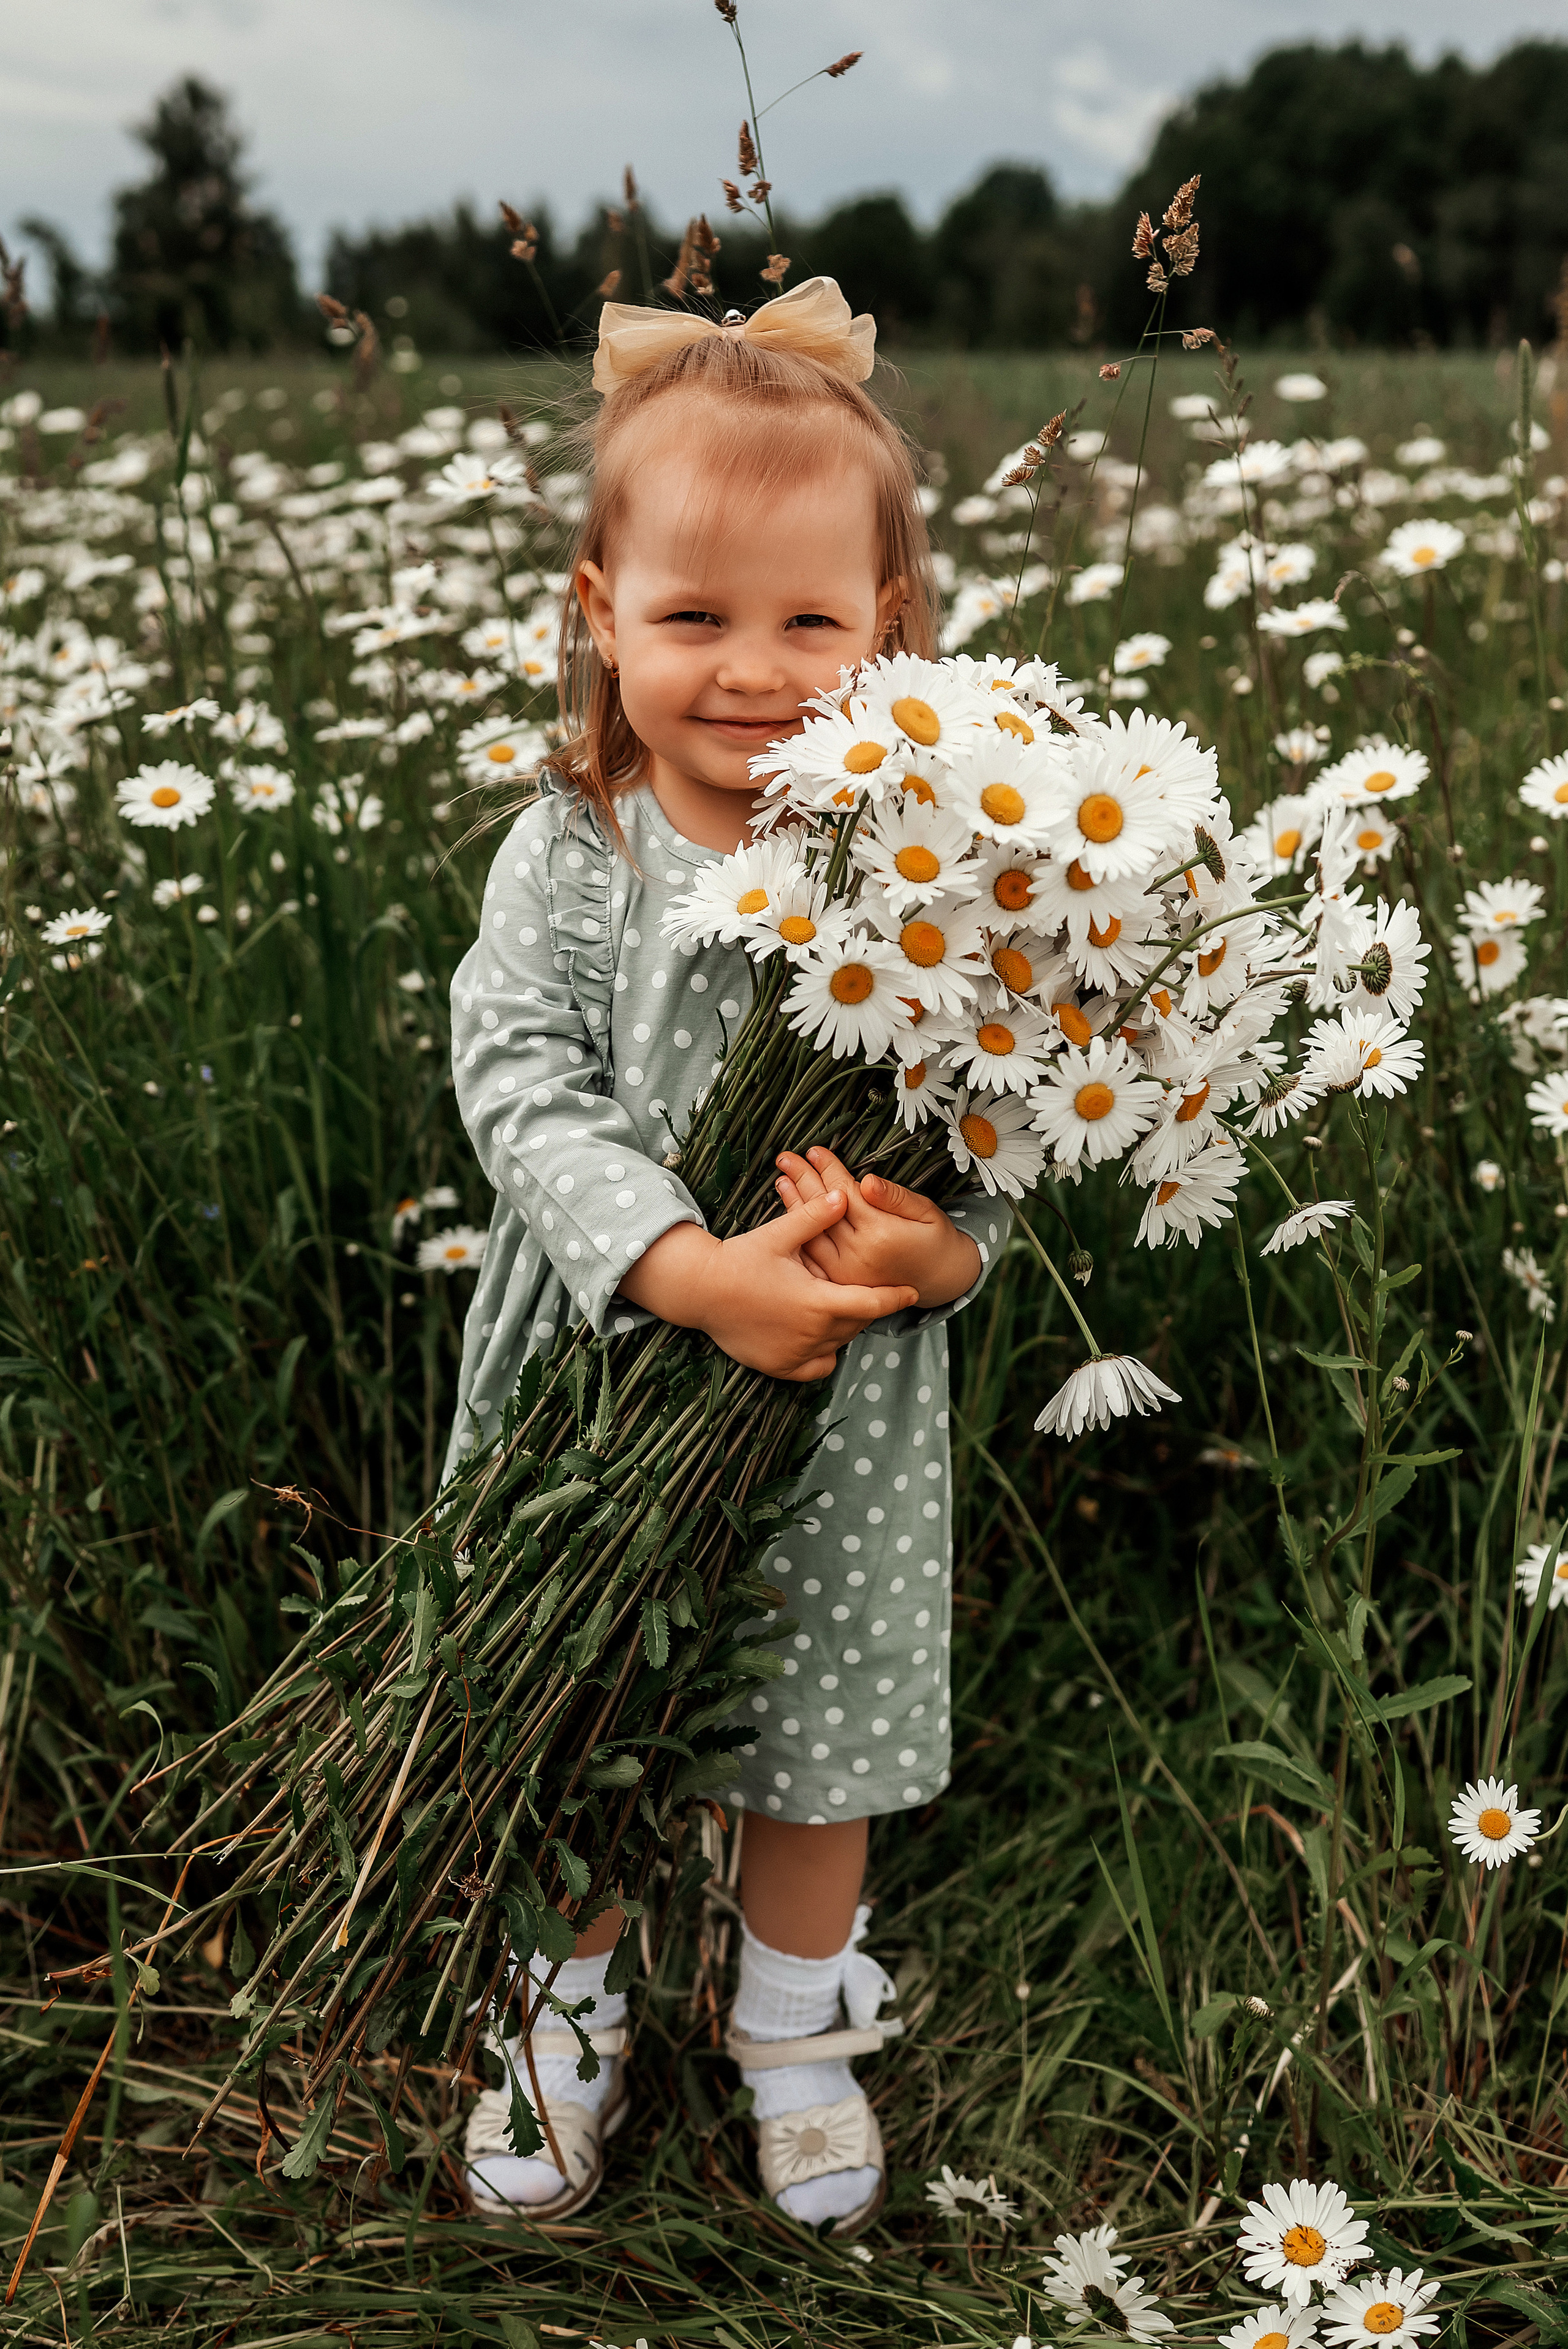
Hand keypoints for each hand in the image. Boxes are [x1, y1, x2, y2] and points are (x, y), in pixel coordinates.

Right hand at [616, 1191, 918, 1380]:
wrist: (699, 1290)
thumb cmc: (739, 1260)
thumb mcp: (778, 1235)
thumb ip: (814, 1217)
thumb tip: (845, 1194)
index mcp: (817, 1301)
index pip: (871, 1303)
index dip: (895, 1297)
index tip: (912, 1292)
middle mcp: (811, 1334)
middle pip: (857, 1323)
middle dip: (866, 1306)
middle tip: (865, 1290)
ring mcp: (795, 1354)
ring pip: (839, 1344)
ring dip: (846, 1326)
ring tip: (839, 1305)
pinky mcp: (779, 1366)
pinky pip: (817, 1367)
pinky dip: (824, 1353)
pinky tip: (818, 1334)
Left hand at [773, 1145, 981, 1307]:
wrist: (940, 1280)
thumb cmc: (935, 1239)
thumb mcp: (926, 1211)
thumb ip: (895, 1197)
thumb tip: (866, 1181)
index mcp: (880, 1234)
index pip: (845, 1193)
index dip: (828, 1169)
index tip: (814, 1150)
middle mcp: (858, 1255)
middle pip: (824, 1210)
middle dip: (804, 1179)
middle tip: (786, 1158)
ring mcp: (845, 1272)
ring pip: (812, 1232)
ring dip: (794, 1204)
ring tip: (781, 1179)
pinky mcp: (839, 1282)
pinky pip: (813, 1253)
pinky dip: (800, 1231)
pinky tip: (790, 1212)